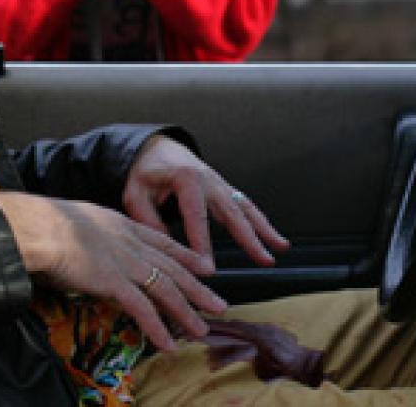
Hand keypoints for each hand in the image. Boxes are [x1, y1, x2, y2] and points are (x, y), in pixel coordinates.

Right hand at [0, 191, 226, 350]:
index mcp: (122, 225)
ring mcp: (124, 262)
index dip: (186, 256)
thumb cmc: (46, 224)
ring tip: (201, 328)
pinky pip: (142, 309)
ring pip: (165, 289)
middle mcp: (129, 242)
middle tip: (218, 302)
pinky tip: (167, 344)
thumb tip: (95, 251)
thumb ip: (96, 238)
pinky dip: (157, 328)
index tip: (205, 266)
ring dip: (185, 312)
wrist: (38, 226)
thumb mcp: (80, 223)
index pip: (162, 242)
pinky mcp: (113, 282)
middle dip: (197, 288)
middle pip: (172, 268)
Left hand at [123, 136, 290, 267]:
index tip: (207, 268)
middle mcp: (208, 180)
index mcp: (185, 179)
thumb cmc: (145, 171)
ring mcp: (219, 183)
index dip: (202, 244)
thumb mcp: (135, 193)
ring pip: (246, 208)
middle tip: (263, 259)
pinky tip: (274, 238)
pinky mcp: (224, 189)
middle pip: (232, 212)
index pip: (196, 216)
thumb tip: (164, 249)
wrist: (157, 147)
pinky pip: (246, 205)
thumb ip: (148, 220)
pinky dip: (262, 221)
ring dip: (264, 229)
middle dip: (248, 238)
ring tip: (279, 248)